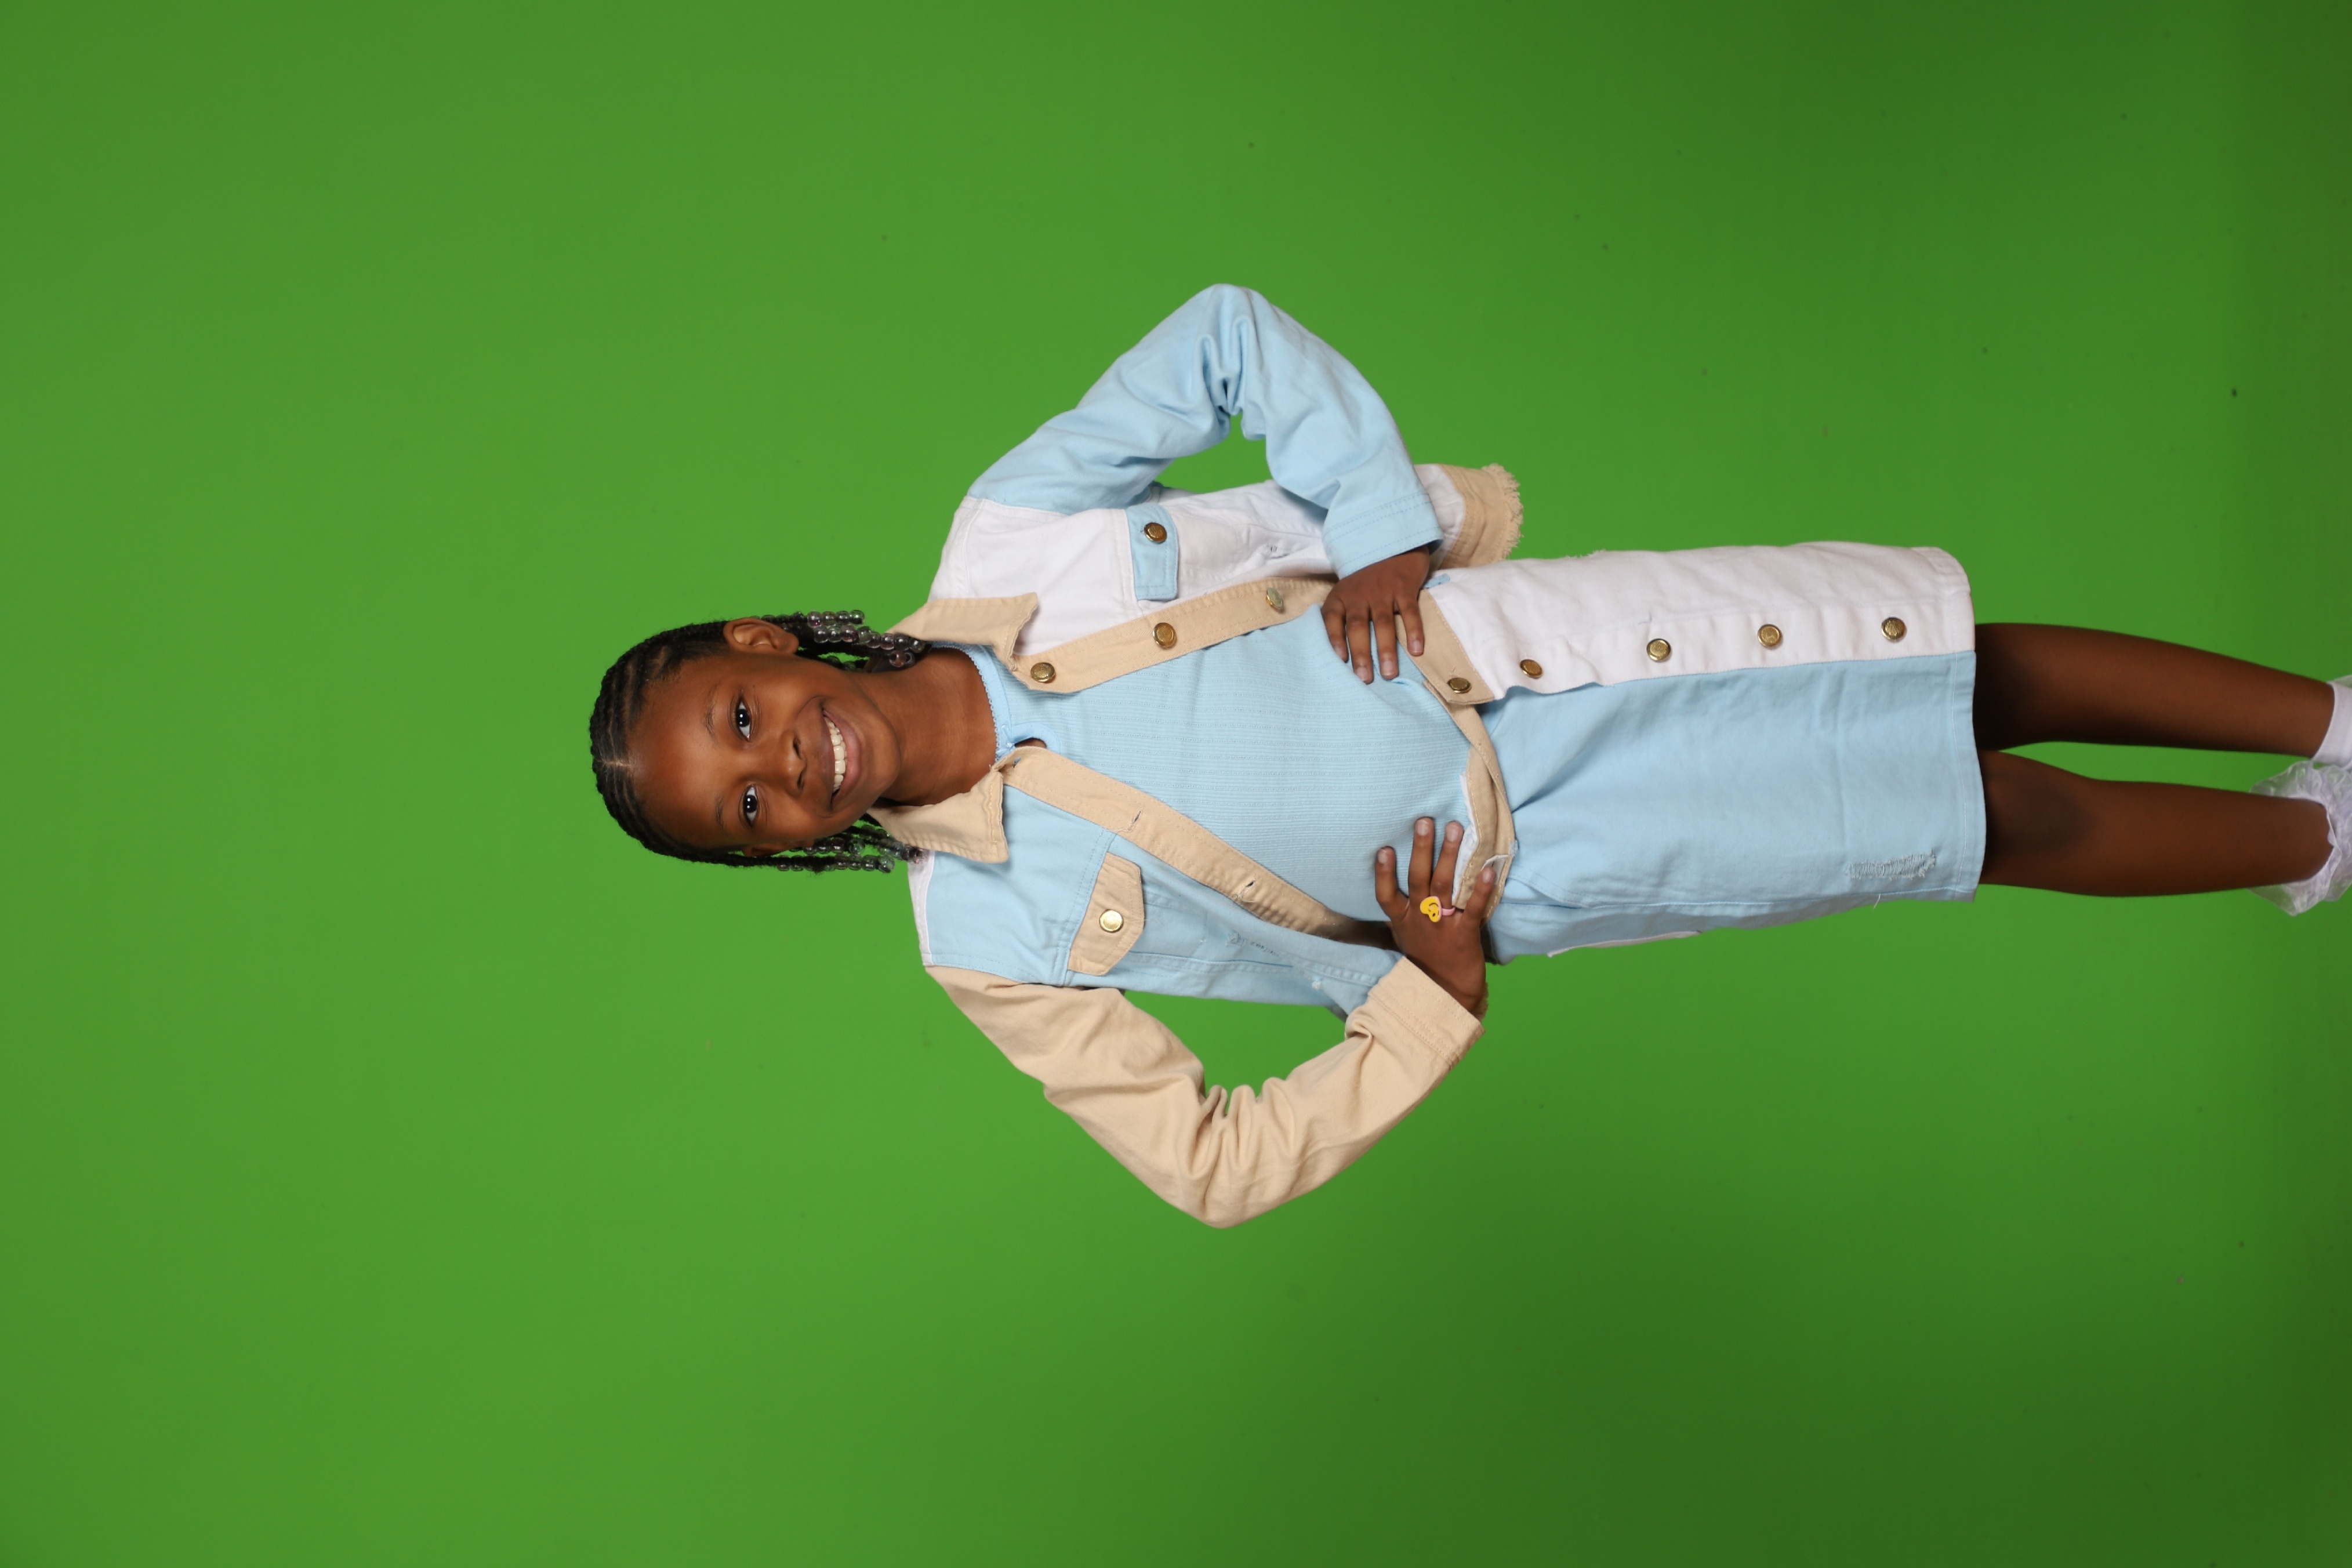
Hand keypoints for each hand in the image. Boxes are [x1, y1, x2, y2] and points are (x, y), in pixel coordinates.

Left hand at [1321, 546, 1432, 682]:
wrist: (1392, 547)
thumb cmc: (1366, 581)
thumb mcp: (1346, 594)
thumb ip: (1339, 618)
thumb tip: (1338, 656)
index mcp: (1341, 597)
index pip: (1331, 619)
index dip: (1333, 640)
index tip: (1339, 661)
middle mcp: (1359, 594)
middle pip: (1357, 626)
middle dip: (1361, 654)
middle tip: (1364, 678)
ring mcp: (1382, 590)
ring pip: (1383, 623)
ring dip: (1386, 650)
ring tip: (1390, 673)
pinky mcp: (1404, 587)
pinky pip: (1409, 612)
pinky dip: (1413, 631)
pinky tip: (1416, 650)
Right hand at [1372, 817, 1501, 1018]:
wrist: (1448, 995)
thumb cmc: (1426, 963)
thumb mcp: (1404, 938)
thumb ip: (1399, 914)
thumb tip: (1390, 888)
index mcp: (1404, 921)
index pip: (1387, 895)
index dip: (1384, 873)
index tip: (1385, 849)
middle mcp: (1421, 920)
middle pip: (1418, 879)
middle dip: (1421, 849)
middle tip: (1424, 822)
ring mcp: (1443, 925)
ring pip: (1443, 885)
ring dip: (1449, 856)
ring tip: (1455, 829)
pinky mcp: (1466, 934)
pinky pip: (1473, 908)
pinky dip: (1480, 888)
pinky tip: (1489, 869)